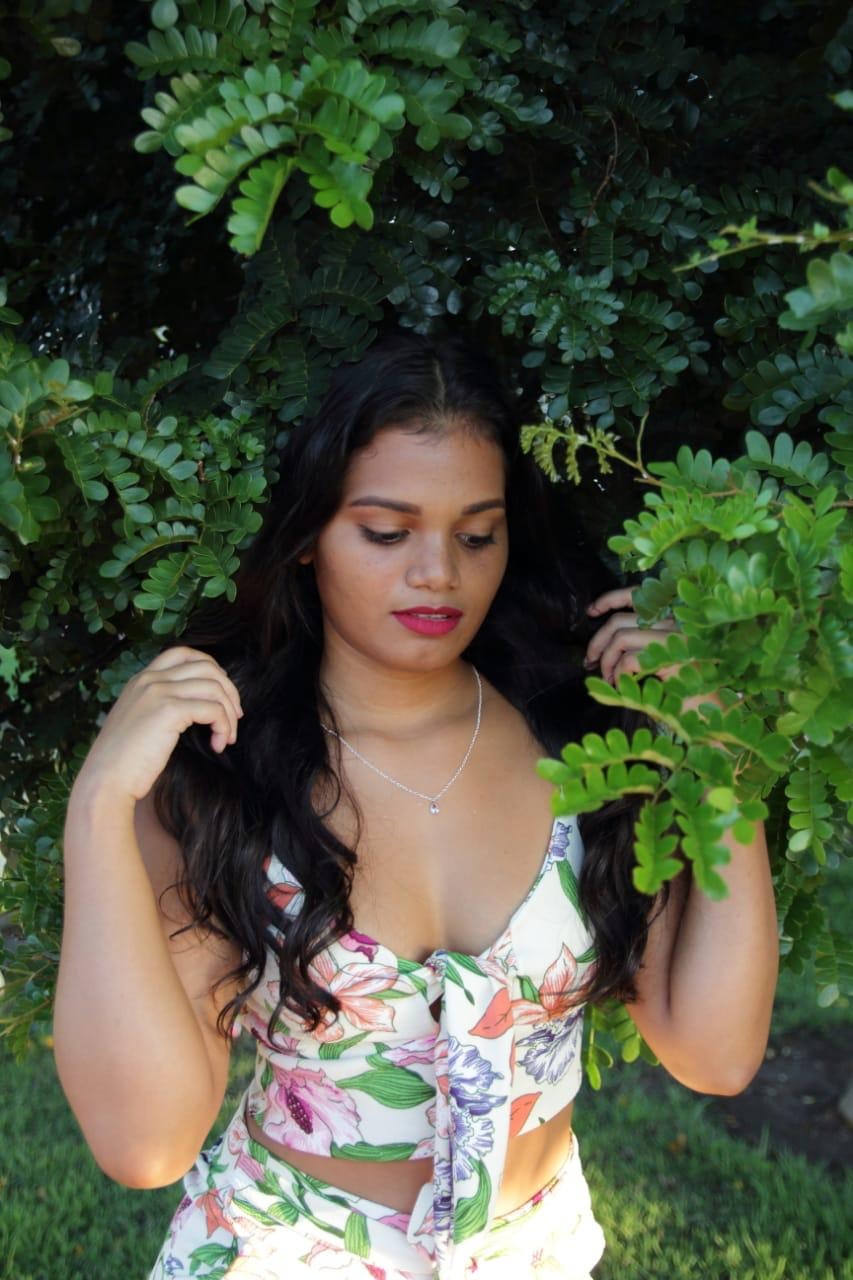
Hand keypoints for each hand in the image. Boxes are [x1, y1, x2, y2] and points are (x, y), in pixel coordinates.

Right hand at [73, 645, 244, 803]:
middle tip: (234, 717)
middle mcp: (150, 680)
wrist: (105, 780)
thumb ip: (159, 705)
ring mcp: (159, 692)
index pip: (183, 653)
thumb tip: (196, 707)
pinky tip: (218, 744)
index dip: (210, 668)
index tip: (220, 694)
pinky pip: (213, 709)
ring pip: (214, 687)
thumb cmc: (123, 761)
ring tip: (226, 737)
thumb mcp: (139, 722)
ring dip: (229, 713)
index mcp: (141, 679)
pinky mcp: (170, 710)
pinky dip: (223, 726)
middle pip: (207, 667)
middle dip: (229, 691)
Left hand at [583, 586, 680, 685]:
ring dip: (606, 661)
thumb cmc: (682, 690)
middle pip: (619, 620)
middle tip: (590, 662)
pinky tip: (621, 687)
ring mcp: (675, 638)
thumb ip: (638, 643)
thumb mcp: (659, 658)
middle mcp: (676, 621)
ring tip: (608, 679)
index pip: (637, 594)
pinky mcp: (674, 658)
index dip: (609, 599)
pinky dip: (618, 674)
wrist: (711, 712)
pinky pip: (628, 659)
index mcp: (673, 617)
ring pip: (620, 638)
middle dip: (597, 641)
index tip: (591, 612)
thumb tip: (601, 644)